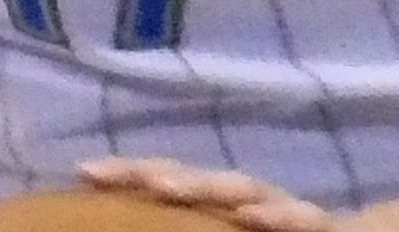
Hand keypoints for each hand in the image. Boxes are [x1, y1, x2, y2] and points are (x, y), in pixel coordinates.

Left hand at [78, 164, 337, 231]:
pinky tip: (251, 217)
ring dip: (200, 185)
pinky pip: (299, 219)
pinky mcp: (317, 225)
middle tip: (99, 174)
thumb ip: (185, 226)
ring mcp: (282, 209)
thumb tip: (127, 212)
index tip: (81, 173)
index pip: (167, 184)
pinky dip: (275, 215)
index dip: (127, 176)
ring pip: (240, 187)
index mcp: (220, 208)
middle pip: (191, 178)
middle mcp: (246, 201)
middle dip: (147, 172)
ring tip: (163, 188)